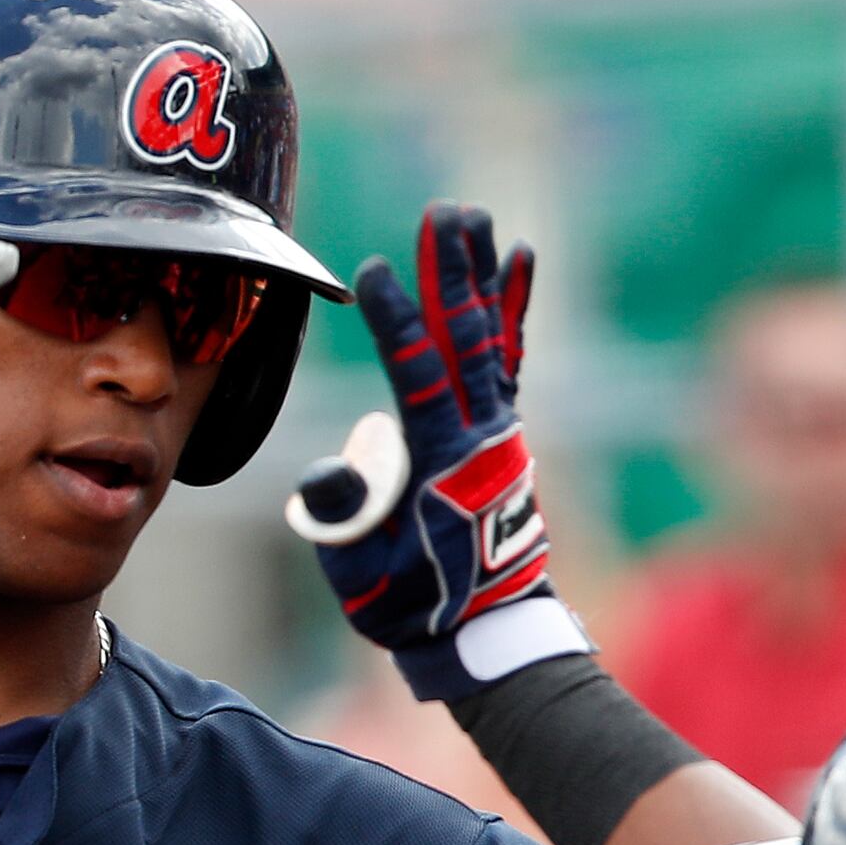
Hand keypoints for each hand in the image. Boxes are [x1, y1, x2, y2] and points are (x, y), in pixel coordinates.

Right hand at [294, 201, 562, 698]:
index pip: (419, 378)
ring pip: (489, 336)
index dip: (397, 324)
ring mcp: (498, 428)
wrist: (481, 630)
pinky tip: (516, 258)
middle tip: (443, 213)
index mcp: (444, 464)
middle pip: (466, 339)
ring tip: (472, 216)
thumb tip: (329, 468)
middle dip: (452, 274)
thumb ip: (341, 522)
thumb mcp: (361, 577)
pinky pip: (508, 355)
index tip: (373, 272)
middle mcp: (481, 435)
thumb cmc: (411, 605)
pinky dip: (512, 307)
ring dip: (477, 274)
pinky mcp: (502, 429)